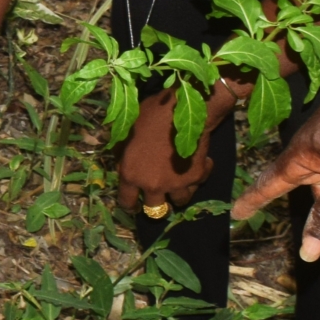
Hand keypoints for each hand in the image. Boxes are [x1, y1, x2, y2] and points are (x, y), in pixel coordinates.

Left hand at [113, 89, 215, 214]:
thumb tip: (121, 165)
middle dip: (156, 203)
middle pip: (154, 210)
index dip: (130, 204)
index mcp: (130, 175)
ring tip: (180, 179)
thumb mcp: (125, 134)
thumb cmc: (149, 116)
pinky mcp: (196, 177)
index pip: (126, 202)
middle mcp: (152, 185)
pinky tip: (198, 163)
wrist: (181, 108)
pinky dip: (198, 175)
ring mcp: (176, 183)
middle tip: (160, 196)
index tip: (135, 204)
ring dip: (179, 192)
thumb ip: (122, 154)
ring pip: (179, 200)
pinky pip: (197, 184)